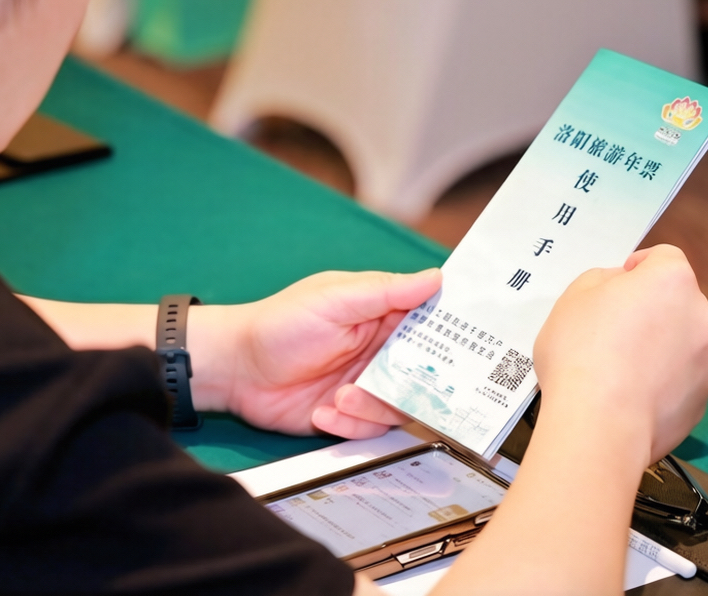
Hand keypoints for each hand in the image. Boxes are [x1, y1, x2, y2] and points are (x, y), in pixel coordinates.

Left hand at [188, 268, 441, 437]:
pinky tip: (322, 413)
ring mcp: (367, 384)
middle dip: (415, 386)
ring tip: (340, 398)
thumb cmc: (280, 323)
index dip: (452, 335)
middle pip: (426, 373)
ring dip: (372, 408)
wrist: (235, 369)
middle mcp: (381, 350)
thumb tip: (437, 277)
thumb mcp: (334, 299)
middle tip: (395, 389)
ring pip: (400, 406)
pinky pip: (371, 430)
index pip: (431, 323)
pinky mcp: (349, 415)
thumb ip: (386, 291)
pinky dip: (350, 426)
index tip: (472, 348)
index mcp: (382, 314)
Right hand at [533, 244, 707, 464]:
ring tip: (618, 370)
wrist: (600, 425)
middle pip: (677, 303)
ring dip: (659, 348)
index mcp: (672, 280)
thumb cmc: (582, 353)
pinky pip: (681, 382)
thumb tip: (619, 286)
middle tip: (612, 330)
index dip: (639, 267)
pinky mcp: (702, 402)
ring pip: (682, 344)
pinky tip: (629, 397)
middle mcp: (702, 316)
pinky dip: (661, 384)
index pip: (664, 257)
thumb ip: (602, 280)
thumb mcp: (574, 297)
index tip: (619, 284)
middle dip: (651, 310)